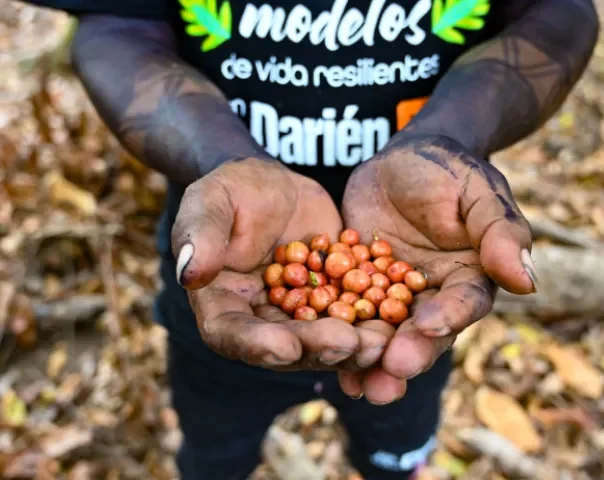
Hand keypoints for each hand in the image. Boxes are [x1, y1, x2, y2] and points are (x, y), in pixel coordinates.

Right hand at [171, 157, 390, 370]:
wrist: (278, 187)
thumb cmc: (235, 190)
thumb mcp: (213, 200)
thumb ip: (200, 233)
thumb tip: (189, 272)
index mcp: (223, 305)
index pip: (232, 335)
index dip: (257, 345)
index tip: (286, 346)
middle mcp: (262, 321)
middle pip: (286, 346)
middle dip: (317, 348)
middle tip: (348, 344)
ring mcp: (301, 316)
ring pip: (324, 341)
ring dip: (353, 347)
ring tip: (381, 342)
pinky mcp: (335, 304)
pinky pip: (354, 319)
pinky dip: (374, 326)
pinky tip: (400, 325)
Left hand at [339, 134, 536, 403]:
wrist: (402, 161)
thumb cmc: (448, 172)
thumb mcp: (478, 191)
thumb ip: (500, 232)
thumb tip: (527, 281)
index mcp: (469, 278)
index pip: (464, 302)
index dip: (449, 315)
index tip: (429, 325)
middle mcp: (433, 298)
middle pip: (424, 333)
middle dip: (409, 353)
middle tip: (391, 372)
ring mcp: (393, 297)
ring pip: (385, 334)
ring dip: (373, 362)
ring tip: (358, 387)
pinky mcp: (357, 290)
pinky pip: (347, 315)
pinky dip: (336, 335)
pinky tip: (318, 354)